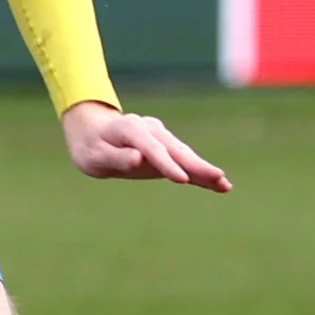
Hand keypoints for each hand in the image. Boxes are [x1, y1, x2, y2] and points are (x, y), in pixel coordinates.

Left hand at [62, 99, 232, 191]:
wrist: (92, 130)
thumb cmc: (90, 146)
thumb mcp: (93, 156)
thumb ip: (115, 157)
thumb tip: (137, 158)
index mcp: (130, 129)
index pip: (151, 148)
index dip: (166, 164)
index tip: (182, 179)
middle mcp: (150, 129)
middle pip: (175, 149)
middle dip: (196, 165)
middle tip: (217, 178)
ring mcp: (161, 136)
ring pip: (184, 154)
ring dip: (204, 169)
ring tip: (223, 184)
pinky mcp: (167, 148)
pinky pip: (185, 160)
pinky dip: (201, 172)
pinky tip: (220, 184)